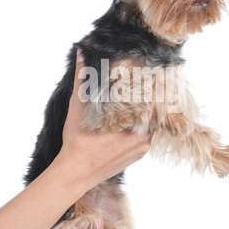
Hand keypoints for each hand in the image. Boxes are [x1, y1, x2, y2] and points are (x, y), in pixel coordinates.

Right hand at [56, 49, 151, 192]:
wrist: (74, 174)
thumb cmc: (77, 143)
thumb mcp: (78, 108)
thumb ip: (81, 80)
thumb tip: (81, 54)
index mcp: (135, 128)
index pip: (153, 103)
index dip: (152, 89)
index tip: (149, 76)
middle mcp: (143, 140)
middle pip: (153, 114)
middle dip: (147, 100)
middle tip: (142, 84)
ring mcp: (141, 150)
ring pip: (150, 126)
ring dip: (144, 114)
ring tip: (135, 98)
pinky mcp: (136, 157)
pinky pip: (144, 137)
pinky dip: (140, 126)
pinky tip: (129, 118)